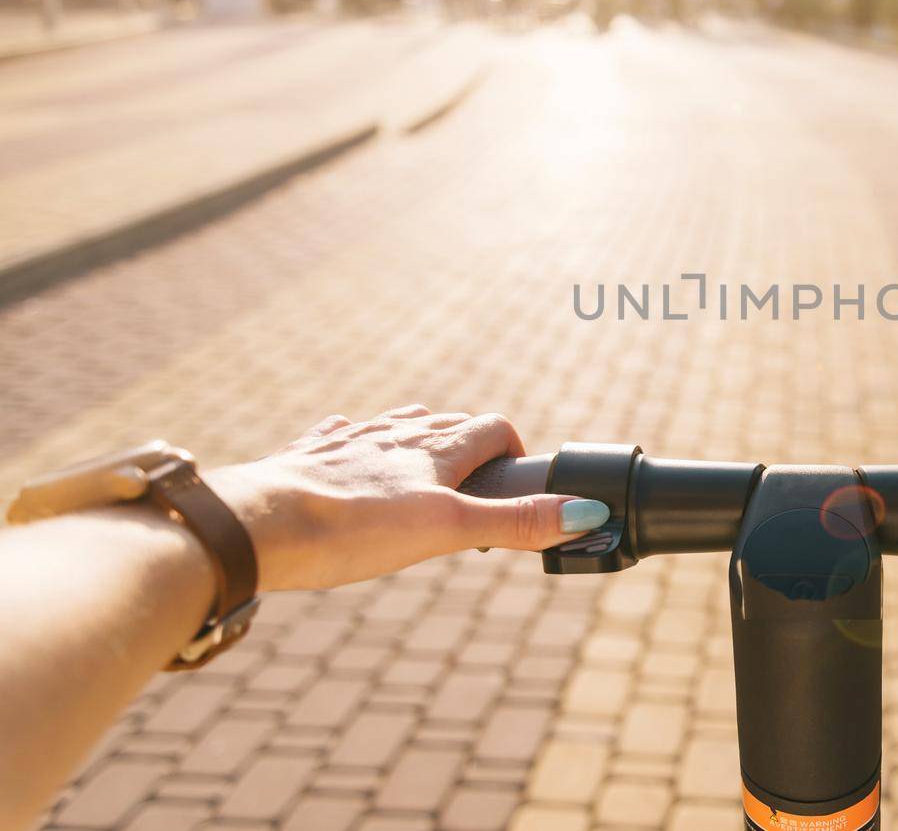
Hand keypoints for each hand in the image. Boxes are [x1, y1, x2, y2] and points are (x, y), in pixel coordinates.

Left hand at [204, 405, 607, 591]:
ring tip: (423, 471)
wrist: (255, 524)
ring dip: (417, 440)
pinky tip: (349, 461)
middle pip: (445, 423)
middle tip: (476, 488)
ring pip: (394, 425)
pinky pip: (340, 437)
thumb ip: (515, 523)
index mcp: (434, 448)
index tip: (516, 481)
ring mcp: (348, 442)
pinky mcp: (306, 457)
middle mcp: (394, 434)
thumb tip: (586, 513)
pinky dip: (356, 445)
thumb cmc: (352, 527)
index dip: (512, 450)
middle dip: (468, 446)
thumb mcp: (447, 530)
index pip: (492, 428)